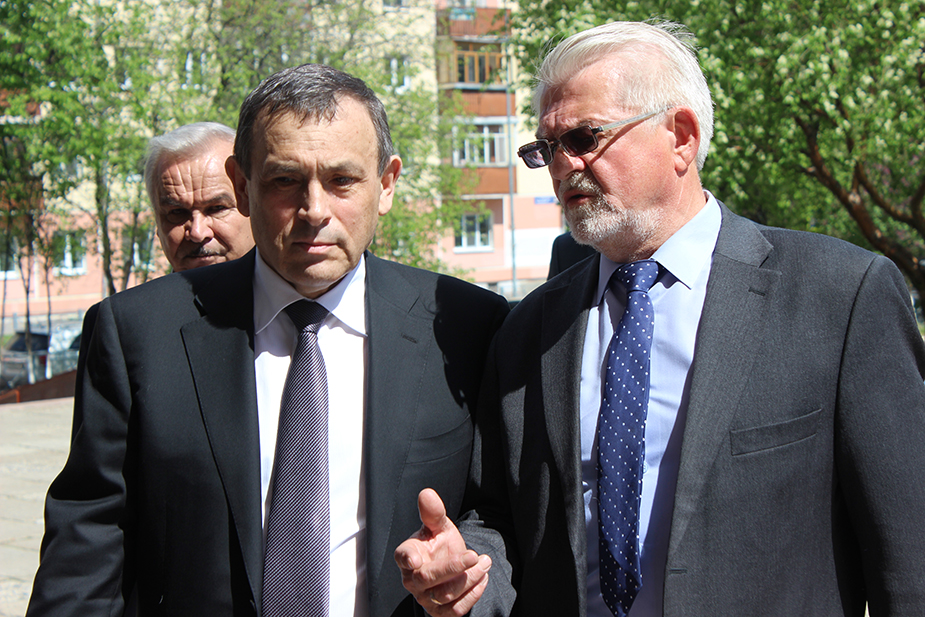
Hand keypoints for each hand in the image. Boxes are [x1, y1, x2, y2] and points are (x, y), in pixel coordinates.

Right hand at [394, 488, 491, 615]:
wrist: (450, 565)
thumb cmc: (439, 543)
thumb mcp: (439, 526)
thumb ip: (433, 512)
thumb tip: (427, 493)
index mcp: (407, 555)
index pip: (403, 557)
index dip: (408, 558)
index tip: (417, 558)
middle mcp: (412, 579)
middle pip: (427, 578)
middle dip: (453, 567)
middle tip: (475, 555)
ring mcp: (425, 598)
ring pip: (445, 595)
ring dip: (469, 579)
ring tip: (484, 562)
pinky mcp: (439, 612)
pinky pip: (455, 610)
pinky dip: (472, 595)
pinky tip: (483, 578)